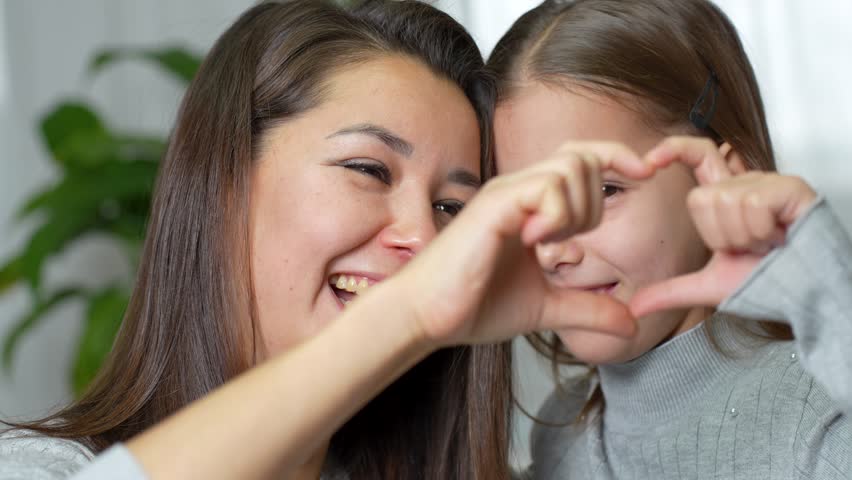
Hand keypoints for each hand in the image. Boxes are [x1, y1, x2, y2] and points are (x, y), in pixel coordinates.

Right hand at [395, 142, 654, 347]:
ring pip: (570, 167)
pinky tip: (534, 242)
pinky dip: (555, 215)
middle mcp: (519, 189)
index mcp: (531, 204)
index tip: (648, 173)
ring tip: (546, 244)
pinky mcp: (494, 207)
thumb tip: (632, 323)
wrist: (428, 316)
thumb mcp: (546, 308)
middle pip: (584, 158)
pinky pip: (545, 188)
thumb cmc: (474, 305)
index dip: (618, 157)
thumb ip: (587, 308)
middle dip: (594, 203)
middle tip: (566, 244)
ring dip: (575, 210)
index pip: (582, 159)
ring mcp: (506, 194)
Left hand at [630, 136, 817, 316]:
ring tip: (766, 244)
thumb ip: (669, 292)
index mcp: (725, 196)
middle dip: (719, 235)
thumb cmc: (764, 282)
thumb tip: (632, 308)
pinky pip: (751, 204)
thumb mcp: (708, 286)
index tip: (649, 163)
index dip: (673, 149)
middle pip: (701, 196)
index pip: (696, 155)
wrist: (804, 294)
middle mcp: (744, 183)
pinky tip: (779, 237)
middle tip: (747, 248)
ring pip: (725, 202)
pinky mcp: (789, 187)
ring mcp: (767, 183)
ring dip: (743, 237)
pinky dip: (761, 232)